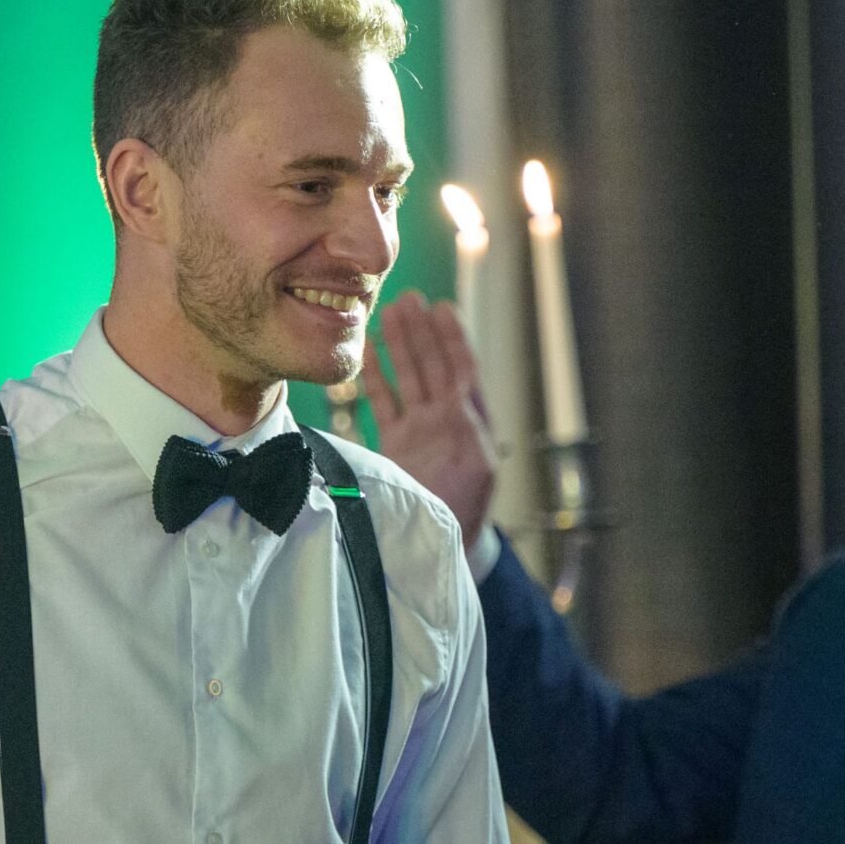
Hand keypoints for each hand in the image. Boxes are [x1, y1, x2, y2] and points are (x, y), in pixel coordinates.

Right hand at [361, 292, 495, 556]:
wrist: (441, 546)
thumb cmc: (465, 510)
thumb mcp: (478, 470)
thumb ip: (468, 433)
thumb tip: (455, 402)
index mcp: (470, 421)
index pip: (462, 369)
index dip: (453, 338)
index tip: (443, 308)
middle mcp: (445, 420)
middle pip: (432, 365)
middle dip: (422, 332)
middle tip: (407, 298)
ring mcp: (418, 429)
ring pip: (407, 377)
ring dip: (400, 345)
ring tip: (388, 311)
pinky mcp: (395, 443)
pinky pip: (384, 403)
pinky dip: (376, 377)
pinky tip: (366, 352)